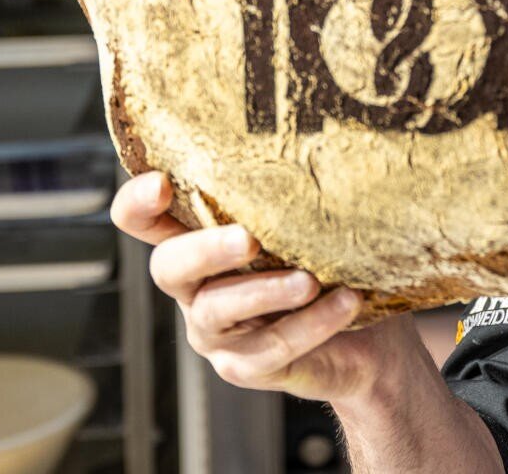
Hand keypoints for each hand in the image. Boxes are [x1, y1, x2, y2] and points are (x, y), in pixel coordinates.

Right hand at [111, 171, 421, 402]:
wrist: (370, 342)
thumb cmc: (333, 266)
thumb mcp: (310, 226)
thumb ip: (299, 195)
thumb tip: (331, 140)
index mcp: (198, 240)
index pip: (145, 221)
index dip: (138, 204)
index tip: (161, 184)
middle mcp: (195, 285)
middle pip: (169, 267)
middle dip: (205, 249)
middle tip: (248, 238)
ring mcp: (215, 330)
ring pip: (218, 310)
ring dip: (265, 292)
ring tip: (309, 280)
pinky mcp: (244, 366)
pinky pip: (270, 348)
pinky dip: (311, 325)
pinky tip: (347, 302)